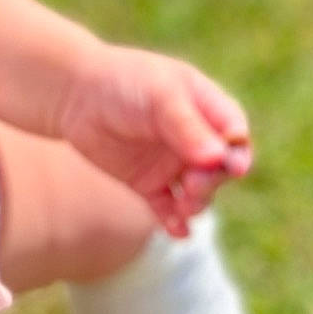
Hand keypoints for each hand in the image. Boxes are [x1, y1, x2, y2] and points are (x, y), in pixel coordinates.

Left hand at [56, 40, 251, 235]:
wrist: (74, 93)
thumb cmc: (122, 81)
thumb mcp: (158, 96)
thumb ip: (187, 127)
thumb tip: (218, 158)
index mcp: (205, 107)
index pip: (234, 135)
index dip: (238, 152)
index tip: (235, 169)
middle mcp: (194, 138)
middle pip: (220, 169)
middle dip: (214, 180)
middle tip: (194, 184)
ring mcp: (171, 162)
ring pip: (198, 193)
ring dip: (197, 203)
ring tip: (183, 207)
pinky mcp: (148, 183)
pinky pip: (168, 209)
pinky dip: (176, 223)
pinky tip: (178, 233)